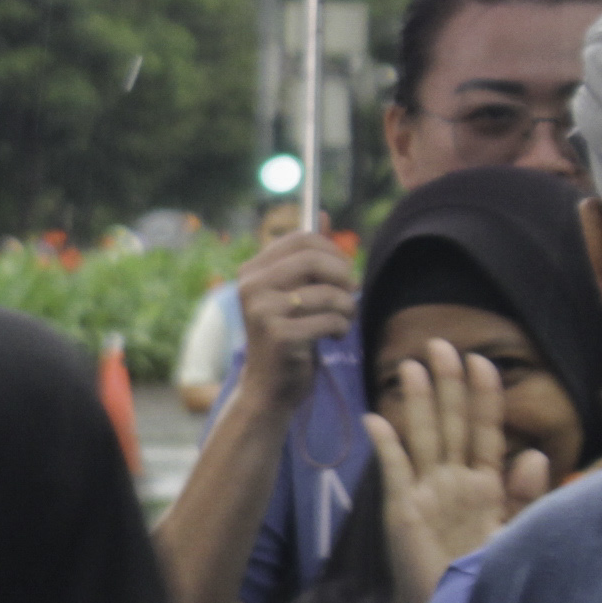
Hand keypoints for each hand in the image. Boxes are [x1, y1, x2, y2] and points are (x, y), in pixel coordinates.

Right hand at [233, 227, 358, 414]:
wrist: (268, 388)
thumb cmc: (286, 335)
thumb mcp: (292, 292)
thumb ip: (305, 257)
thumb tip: (323, 214)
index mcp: (252, 271)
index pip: (301, 239)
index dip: (332, 251)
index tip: (342, 272)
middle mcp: (251, 287)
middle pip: (314, 259)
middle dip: (343, 277)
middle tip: (350, 295)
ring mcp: (263, 312)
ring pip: (328, 292)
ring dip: (348, 308)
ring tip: (342, 320)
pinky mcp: (280, 337)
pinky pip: (331, 320)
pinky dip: (342, 329)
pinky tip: (332, 338)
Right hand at [364, 344, 547, 602]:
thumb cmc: (485, 579)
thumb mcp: (516, 534)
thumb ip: (525, 496)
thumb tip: (532, 456)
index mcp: (483, 485)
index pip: (483, 430)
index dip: (483, 396)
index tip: (483, 360)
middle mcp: (452, 482)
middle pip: (449, 423)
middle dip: (447, 384)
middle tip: (441, 344)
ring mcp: (425, 494)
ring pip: (422, 437)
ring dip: (415, 402)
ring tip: (411, 366)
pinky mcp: (403, 513)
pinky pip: (394, 472)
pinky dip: (386, 445)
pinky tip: (377, 419)